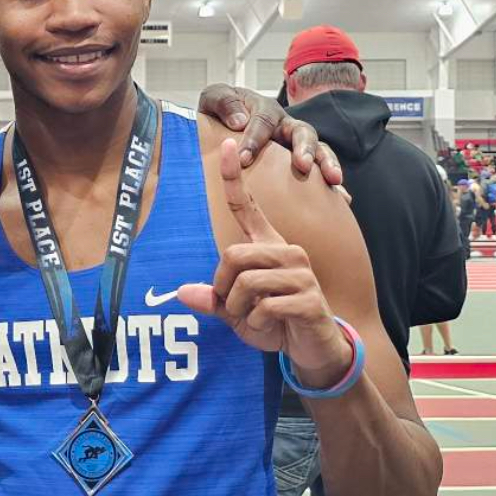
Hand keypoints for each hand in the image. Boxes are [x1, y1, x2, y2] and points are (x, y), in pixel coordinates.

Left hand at [177, 138, 352, 387]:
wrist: (314, 350)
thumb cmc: (274, 323)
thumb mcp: (236, 312)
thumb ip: (213, 299)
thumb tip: (182, 293)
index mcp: (267, 246)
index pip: (247, 206)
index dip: (234, 177)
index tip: (229, 145)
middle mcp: (286, 251)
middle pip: (233, 254)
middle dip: (222, 287)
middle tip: (233, 307)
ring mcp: (300, 273)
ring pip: (245, 282)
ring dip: (239, 309)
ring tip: (254, 319)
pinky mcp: (308, 298)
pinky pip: (263, 307)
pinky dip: (256, 324)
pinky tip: (271, 327)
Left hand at [198, 84, 342, 186]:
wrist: (221, 122)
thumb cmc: (220, 110)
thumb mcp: (214, 98)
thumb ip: (224, 102)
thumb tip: (239, 121)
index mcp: (264, 110)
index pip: (263, 122)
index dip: (255, 139)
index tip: (244, 159)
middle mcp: (285, 125)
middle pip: (303, 131)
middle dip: (305, 148)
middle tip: (303, 165)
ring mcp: (294, 144)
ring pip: (318, 150)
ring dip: (327, 163)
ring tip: (334, 180)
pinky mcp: (299, 161)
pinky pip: (320, 171)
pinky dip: (331, 184)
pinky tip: (341, 199)